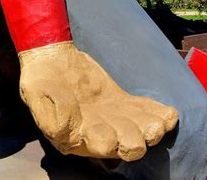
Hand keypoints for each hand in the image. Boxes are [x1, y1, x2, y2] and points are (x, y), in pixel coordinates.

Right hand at [19, 41, 177, 160]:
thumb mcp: (37, 94)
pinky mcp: (121, 103)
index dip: (105, 142)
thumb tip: (69, 125)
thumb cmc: (40, 82)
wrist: (51, 61)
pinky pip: (142, 110)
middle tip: (143, 134)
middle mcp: (97, 134)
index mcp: (74, 138)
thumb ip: (52, 112)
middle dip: (134, 140)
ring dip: (150, 129)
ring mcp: (112, 119)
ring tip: (160, 124)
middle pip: (122, 143)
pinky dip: (156, 113)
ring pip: (137, 128)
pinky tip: (169, 114)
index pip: (94, 145)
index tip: (108, 136)